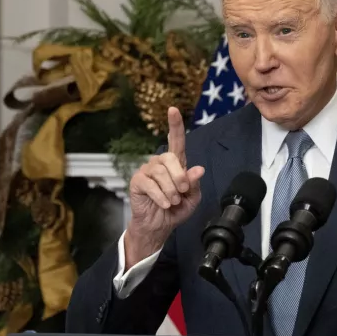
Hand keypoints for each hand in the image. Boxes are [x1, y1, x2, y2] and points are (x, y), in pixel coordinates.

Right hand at [125, 107, 204, 265]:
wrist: (160, 226)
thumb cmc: (176, 209)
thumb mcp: (192, 198)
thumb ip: (194, 183)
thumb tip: (199, 169)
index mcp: (175, 164)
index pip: (176, 140)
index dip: (175, 125)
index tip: (173, 109)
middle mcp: (160, 163)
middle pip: (170, 158)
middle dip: (180, 176)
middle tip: (182, 192)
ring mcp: (147, 171)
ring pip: (161, 173)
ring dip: (171, 191)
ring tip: (172, 202)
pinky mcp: (137, 181)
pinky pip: (150, 184)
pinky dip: (160, 196)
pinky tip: (164, 204)